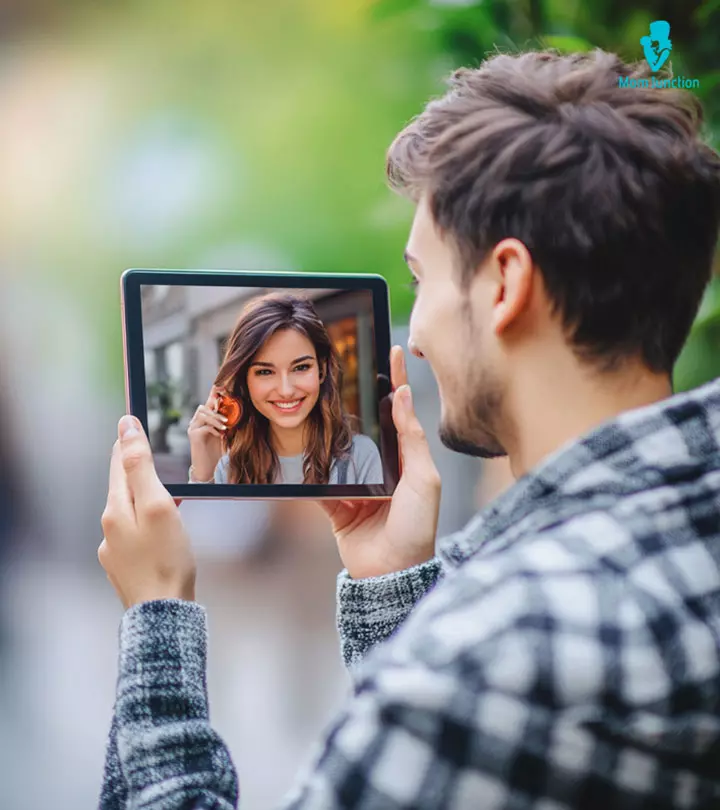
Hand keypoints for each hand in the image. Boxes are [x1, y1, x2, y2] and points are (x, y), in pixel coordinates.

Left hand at [98, 415, 195, 608]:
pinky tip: (163, 531)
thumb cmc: (166, 560)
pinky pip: (135, 535)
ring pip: (129, 513)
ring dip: (144, 498)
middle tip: (146, 449)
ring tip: (165, 492)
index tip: (131, 421)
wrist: (162, 613)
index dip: (128, 442)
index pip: (119, 465)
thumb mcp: (157, 505)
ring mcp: (116, 551)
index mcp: (115, 510)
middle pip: (123, 488)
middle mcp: (109, 529)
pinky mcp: (127, 568)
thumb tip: (126, 429)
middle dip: (135, 470)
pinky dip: (148, 523)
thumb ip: (141, 467)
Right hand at [187, 385, 227, 481]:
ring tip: (226, 425)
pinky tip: (220, 435)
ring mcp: (193, 427)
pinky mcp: (193, 435)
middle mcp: (197, 420)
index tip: (222, 384)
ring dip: (216, 418)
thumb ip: (228, 422)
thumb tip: (241, 411)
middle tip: (228, 414)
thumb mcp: (226, 434)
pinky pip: (203, 426)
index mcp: (206, 418)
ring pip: (202, 413)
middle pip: (204, 406)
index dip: (214, 392)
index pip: (210, 402)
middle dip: (217, 407)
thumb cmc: (218, 450)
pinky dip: (213, 428)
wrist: (208, 468)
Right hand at [318, 345, 440, 578]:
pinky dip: (308, 471)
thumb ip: (411, 438)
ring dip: (329, 430)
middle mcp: (383, 467)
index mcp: (407, 458)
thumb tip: (403, 396)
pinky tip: (297, 449)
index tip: (394, 349)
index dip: (397, 379)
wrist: (392, 574)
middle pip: (367, 425)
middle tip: (347, 366)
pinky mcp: (337, 505)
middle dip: (358, 398)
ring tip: (316, 399)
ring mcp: (358, 485)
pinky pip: (319, 482)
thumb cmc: (417, 527)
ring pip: (339, 450)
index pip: (401, 409)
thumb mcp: (423, 479)